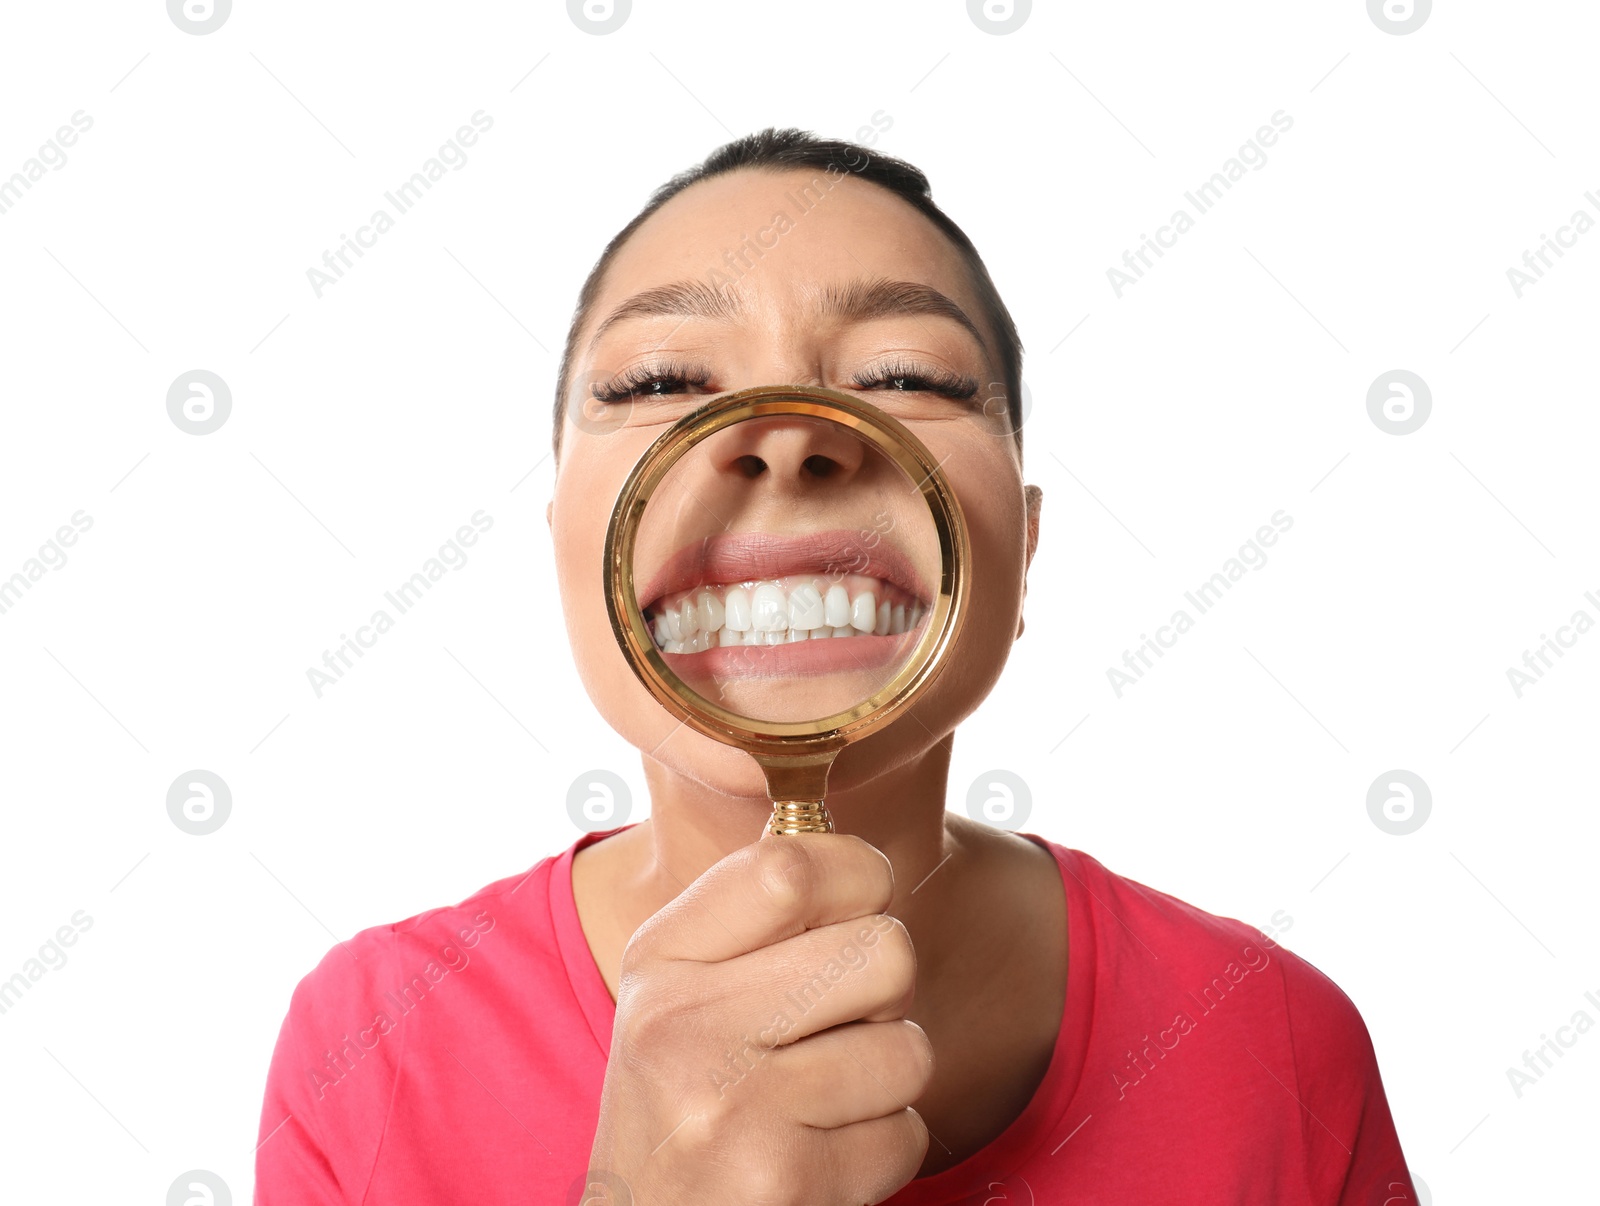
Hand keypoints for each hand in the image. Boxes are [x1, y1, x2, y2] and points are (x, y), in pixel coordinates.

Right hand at [584, 831, 931, 1204]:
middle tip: (835, 1024)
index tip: (856, 902)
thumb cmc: (686, 1099)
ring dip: (885, 1081)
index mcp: (660, 959)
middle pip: (884, 952)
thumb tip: (865, 860)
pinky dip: (882, 1149)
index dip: (858, 874)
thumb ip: (757, 920)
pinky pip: (906, 1134)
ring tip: (821, 1099)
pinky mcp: (785, 1183)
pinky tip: (821, 1154)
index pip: (791, 868)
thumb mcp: (682, 993)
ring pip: (909, 1049)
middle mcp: (684, 1027)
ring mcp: (733, 1109)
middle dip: (884, 993)